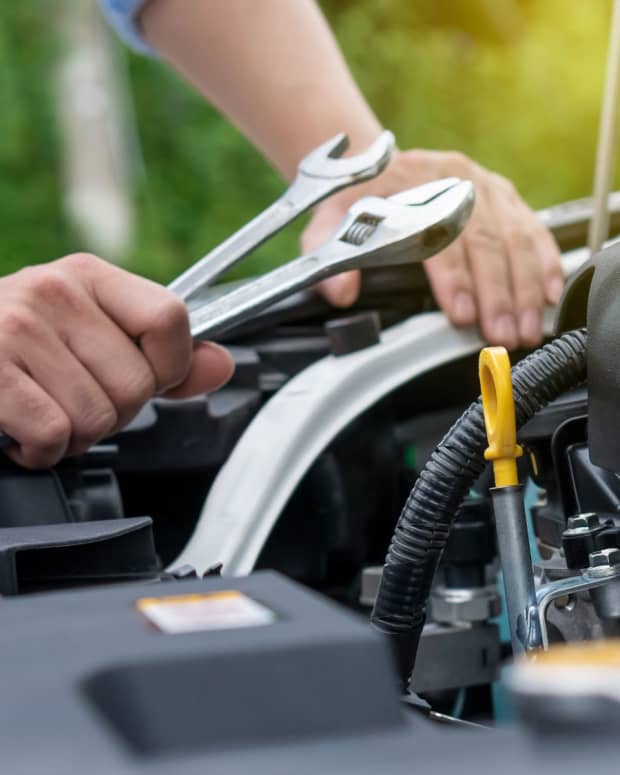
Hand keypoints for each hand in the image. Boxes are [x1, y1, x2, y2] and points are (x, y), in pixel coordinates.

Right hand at [0, 253, 233, 467]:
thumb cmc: (19, 347)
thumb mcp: (93, 334)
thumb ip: (162, 353)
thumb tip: (221, 364)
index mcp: (89, 276)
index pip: (170, 320)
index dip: (169, 367)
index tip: (144, 377)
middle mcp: (54, 292)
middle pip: (138, 385)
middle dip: (113, 413)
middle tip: (73, 399)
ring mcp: (17, 328)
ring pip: (98, 417)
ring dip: (74, 435)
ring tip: (43, 411)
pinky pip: (53, 434)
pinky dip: (40, 451)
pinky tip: (21, 429)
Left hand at [302, 149, 564, 349]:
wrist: (379, 165)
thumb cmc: (357, 200)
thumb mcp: (329, 222)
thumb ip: (327, 257)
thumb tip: (339, 293)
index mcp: (411, 183)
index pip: (439, 235)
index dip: (453, 278)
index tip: (461, 314)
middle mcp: (455, 180)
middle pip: (486, 240)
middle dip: (497, 294)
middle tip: (501, 335)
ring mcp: (484, 186)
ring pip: (515, 238)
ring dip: (525, 288)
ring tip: (526, 329)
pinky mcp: (504, 195)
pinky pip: (533, 228)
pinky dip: (546, 262)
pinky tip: (550, 294)